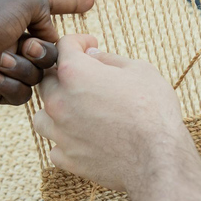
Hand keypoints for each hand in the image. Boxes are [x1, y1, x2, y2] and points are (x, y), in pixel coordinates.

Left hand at [0, 0, 92, 104]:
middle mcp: (14, 40)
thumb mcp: (19, 2)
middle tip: (25, 47)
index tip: (91, 0)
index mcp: (17, 16)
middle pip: (51, 52)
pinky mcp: (2, 91)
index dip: (70, 3)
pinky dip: (8, 84)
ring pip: (39, 76)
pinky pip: (24, 94)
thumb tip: (54, 27)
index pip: (51, 9)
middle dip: (41, 51)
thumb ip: (47, 4)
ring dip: (20, 67)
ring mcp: (9, 66)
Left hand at [33, 35, 193, 191]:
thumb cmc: (153, 110)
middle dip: (64, 75)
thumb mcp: (140, 71)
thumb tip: (93, 55)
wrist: (158, 158)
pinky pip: (55, 146)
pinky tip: (83, 139)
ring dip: (57, 111)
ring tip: (78, 112)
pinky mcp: (67, 159)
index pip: (63, 45)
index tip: (90, 45)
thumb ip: (110, 60)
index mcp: (75, 73)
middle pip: (47, 80)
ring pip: (42, 116)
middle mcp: (59, 102)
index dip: (79, 41)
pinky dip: (66, 141)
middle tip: (87, 79)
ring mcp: (60, 133)